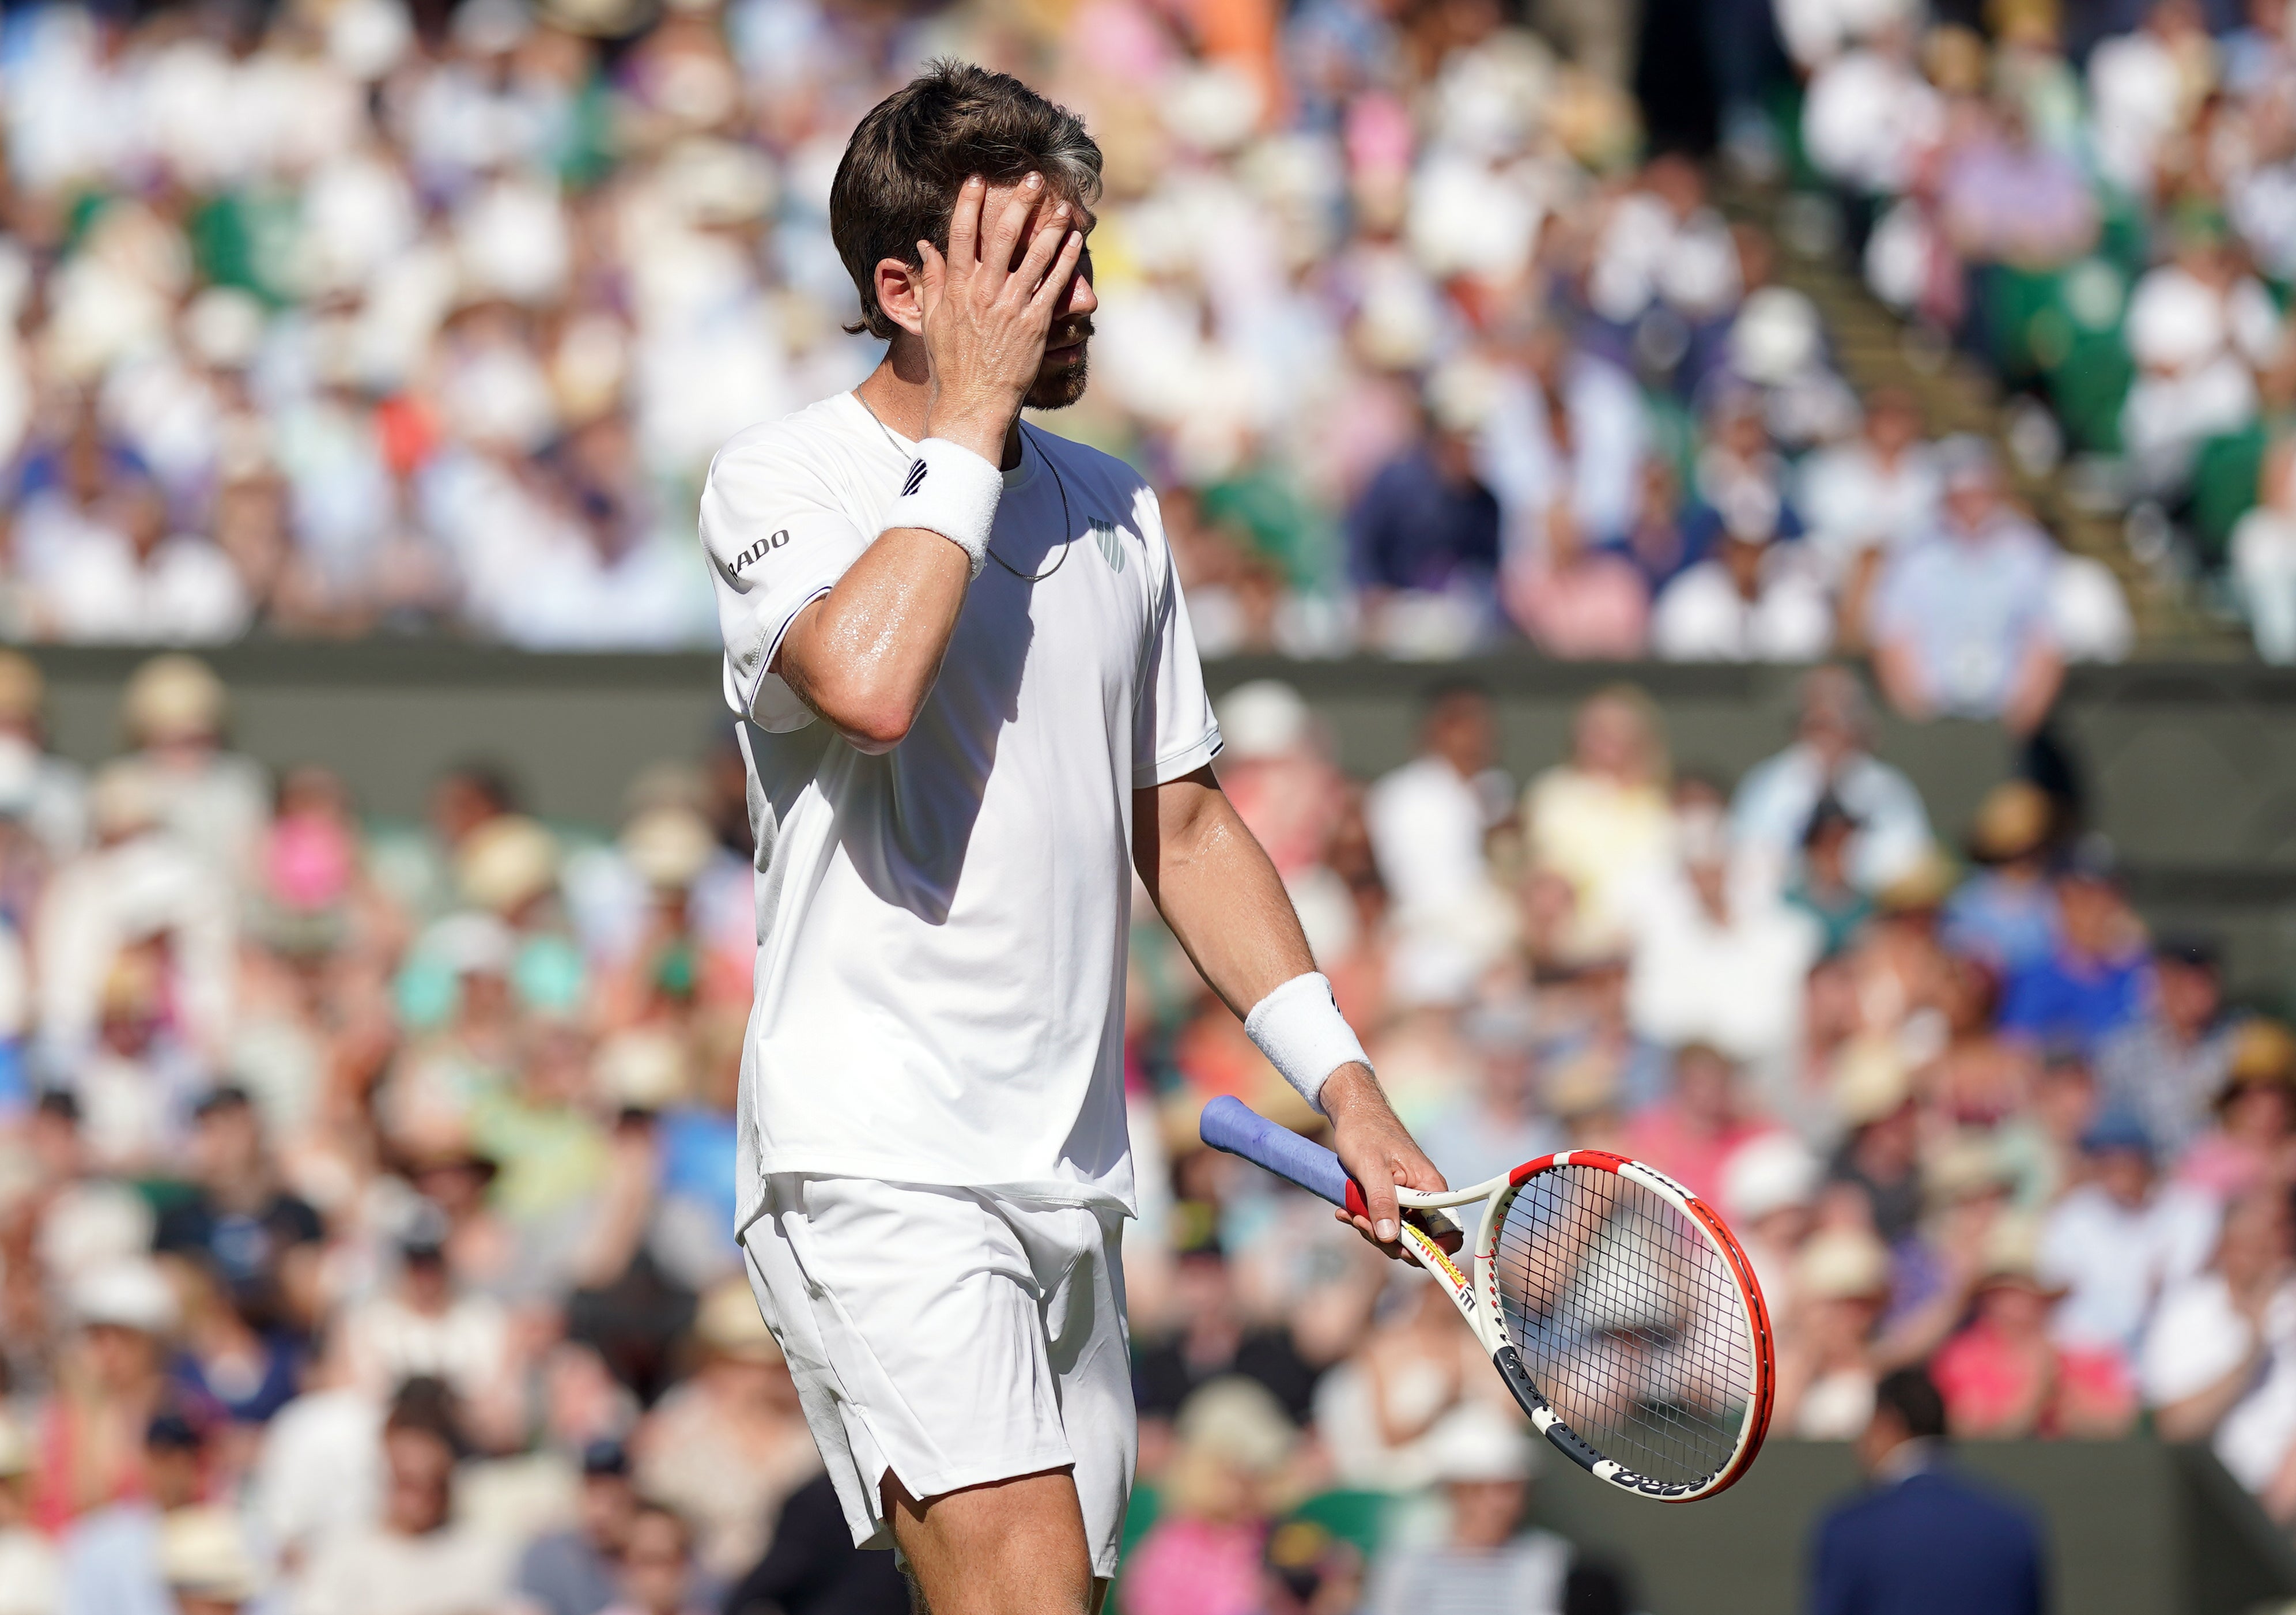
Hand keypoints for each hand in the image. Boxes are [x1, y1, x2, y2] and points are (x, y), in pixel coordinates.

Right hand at [917, 174, 1083, 464]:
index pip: (962, 235)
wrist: (972, 402)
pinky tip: (1074, 241)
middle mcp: (984, 292)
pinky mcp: (1035, 324)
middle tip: (1032, 178)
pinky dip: (1065, 261)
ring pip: (1035, 256)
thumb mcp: (932, 320)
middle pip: (1003, 236)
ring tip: (1064, 206)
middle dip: (1019, 203)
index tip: (977, 179)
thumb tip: (925, 245)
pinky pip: (1054, 285)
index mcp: (957, 288)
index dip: (970, 204)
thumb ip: (932, 280)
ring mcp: (1011, 307)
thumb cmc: (950, 364)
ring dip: (1052, 227)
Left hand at [1323, 1063, 1450, 1260]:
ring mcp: (1410, 1199)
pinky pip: (1386, 1220)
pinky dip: (1367, 1221)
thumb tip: (1390, 1238)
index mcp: (1431, 1188)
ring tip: (1348, 1213)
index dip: (1432, 1251)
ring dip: (1372, 1230)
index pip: (1448, 1233)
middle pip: (1419, 1240)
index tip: (1401, 1252)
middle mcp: (1426, 1197)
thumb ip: (1381, 1201)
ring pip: (1399, 1233)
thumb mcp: (1370, 1168)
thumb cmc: (1364, 1131)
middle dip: (1388, 1240)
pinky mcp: (1395, 1198)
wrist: (1353, 1110)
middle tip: (1359, 1221)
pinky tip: (1347, 1211)